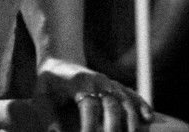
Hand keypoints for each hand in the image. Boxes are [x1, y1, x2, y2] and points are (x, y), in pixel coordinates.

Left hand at [33, 60, 152, 131]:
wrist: (60, 63)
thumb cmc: (48, 84)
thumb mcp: (40, 97)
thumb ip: (47, 118)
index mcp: (78, 83)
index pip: (88, 106)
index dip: (91, 126)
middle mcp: (98, 81)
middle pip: (112, 104)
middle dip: (114, 128)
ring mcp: (109, 83)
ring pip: (126, 100)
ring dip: (131, 121)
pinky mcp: (116, 86)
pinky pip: (133, 94)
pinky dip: (142, 105)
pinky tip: (148, 119)